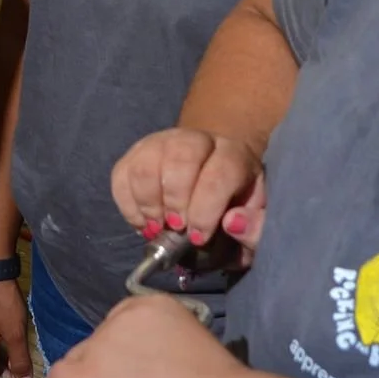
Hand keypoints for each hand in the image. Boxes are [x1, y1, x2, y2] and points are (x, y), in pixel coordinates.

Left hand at [45, 294, 239, 377]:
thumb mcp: (189, 352)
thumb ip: (161, 353)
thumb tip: (148, 375)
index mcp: (150, 306)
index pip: (120, 331)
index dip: (126, 359)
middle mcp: (119, 317)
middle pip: (96, 346)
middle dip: (108, 373)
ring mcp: (99, 344)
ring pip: (76, 366)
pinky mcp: (85, 374)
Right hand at [111, 128, 265, 258]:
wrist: (212, 175)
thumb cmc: (236, 204)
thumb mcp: (257, 219)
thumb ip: (257, 227)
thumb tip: (232, 222)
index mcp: (233, 154)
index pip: (219, 172)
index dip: (206, 208)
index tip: (198, 237)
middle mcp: (196, 140)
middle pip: (180, 157)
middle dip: (175, 200)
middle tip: (175, 229)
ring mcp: (161, 143)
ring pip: (146, 164)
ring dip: (148, 203)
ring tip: (157, 228)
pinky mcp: (135, 153)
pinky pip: (121, 174)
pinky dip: (127, 204)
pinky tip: (142, 223)